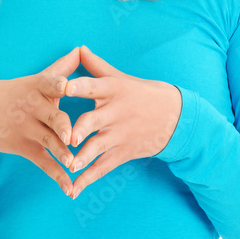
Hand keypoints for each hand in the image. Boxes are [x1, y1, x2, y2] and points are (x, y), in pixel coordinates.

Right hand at [0, 46, 80, 196]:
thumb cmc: (18, 92)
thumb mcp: (36, 79)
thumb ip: (61, 68)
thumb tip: (80, 49)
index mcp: (38, 88)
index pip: (48, 83)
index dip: (57, 83)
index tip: (66, 84)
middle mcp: (32, 108)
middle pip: (50, 116)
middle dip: (61, 125)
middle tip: (71, 135)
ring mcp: (27, 129)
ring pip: (47, 141)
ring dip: (60, 153)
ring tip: (73, 164)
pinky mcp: (24, 147)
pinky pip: (43, 163)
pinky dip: (56, 176)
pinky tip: (69, 188)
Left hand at [65, 45, 181, 198]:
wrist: (175, 117)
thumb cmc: (141, 93)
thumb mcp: (120, 78)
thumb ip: (96, 66)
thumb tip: (79, 48)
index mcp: (113, 90)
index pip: (94, 86)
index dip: (79, 86)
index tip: (64, 87)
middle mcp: (115, 112)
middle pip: (95, 120)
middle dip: (81, 129)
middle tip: (68, 137)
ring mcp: (119, 135)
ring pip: (99, 147)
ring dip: (84, 158)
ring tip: (69, 166)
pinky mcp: (123, 152)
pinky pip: (103, 167)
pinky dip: (88, 179)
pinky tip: (73, 190)